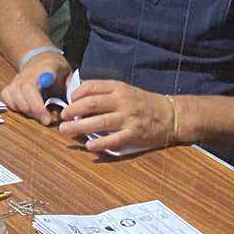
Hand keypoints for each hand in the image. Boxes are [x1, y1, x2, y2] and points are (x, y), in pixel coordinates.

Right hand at [0, 51, 70, 125]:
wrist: (40, 58)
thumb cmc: (55, 69)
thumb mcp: (67, 73)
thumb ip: (70, 86)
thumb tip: (74, 102)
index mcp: (43, 70)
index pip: (37, 84)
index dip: (39, 103)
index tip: (47, 117)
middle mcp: (26, 75)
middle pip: (24, 93)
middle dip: (34, 110)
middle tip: (47, 121)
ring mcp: (16, 80)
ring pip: (13, 97)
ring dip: (25, 110)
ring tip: (38, 116)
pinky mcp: (10, 86)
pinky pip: (7, 98)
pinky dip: (15, 107)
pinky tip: (26, 110)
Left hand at [59, 80, 174, 154]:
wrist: (171, 115)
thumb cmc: (144, 103)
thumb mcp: (126, 91)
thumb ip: (106, 93)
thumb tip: (80, 100)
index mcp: (118, 88)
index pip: (91, 87)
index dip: (75, 94)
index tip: (68, 102)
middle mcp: (122, 101)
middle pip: (91, 104)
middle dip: (72, 111)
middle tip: (62, 118)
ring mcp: (128, 118)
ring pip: (99, 122)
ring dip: (79, 127)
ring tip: (66, 131)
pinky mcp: (134, 134)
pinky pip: (114, 140)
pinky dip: (100, 143)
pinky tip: (89, 146)